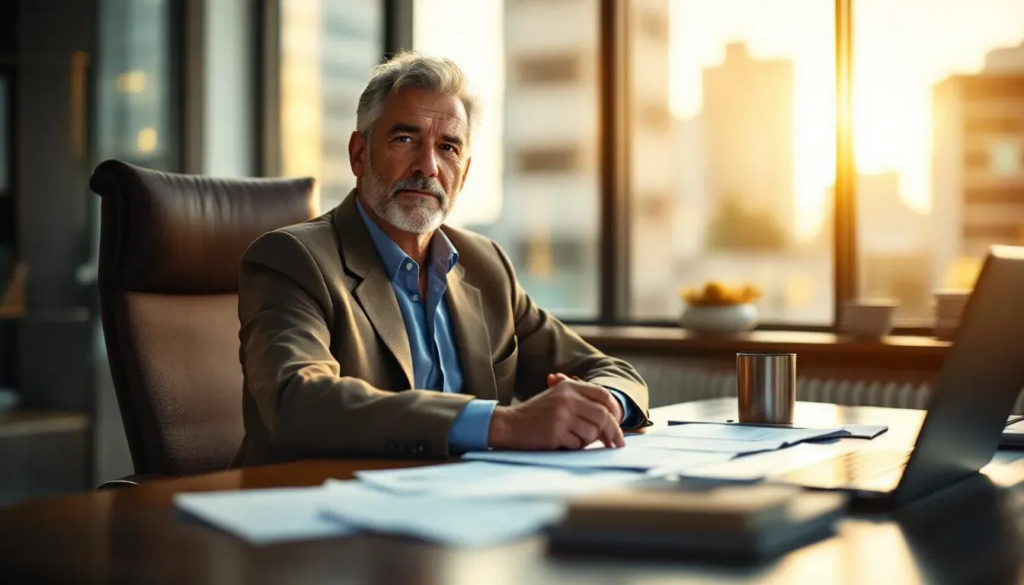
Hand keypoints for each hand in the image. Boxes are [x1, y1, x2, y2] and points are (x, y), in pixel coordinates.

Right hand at [488, 379, 625, 450]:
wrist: (509, 424)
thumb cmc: (536, 414)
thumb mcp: (557, 398)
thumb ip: (582, 402)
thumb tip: (612, 419)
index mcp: (569, 387)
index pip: (603, 395)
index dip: (615, 411)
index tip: (619, 425)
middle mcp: (567, 398)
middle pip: (603, 416)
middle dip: (613, 432)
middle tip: (616, 444)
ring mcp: (561, 415)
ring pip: (591, 433)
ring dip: (587, 441)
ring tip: (572, 439)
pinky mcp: (555, 432)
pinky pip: (577, 444)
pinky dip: (573, 447)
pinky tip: (561, 442)